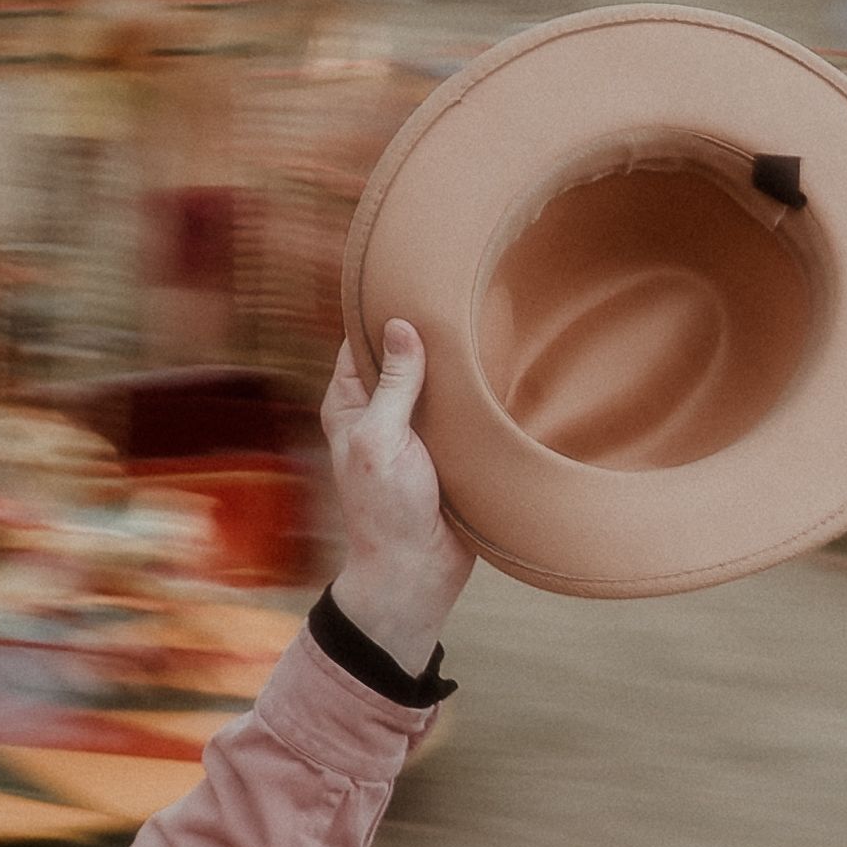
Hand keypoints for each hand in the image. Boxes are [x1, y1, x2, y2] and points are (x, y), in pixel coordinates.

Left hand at [316, 316, 471, 672]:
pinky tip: (497, 367)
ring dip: (454, 363)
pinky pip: (458, 410)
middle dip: (425, 331)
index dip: (381, 312)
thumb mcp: (383, 438)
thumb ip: (394, 384)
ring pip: (434, 381)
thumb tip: (399, 325)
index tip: (410, 277)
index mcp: (350, 404)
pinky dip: (472, 393)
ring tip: (482, 320)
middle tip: (458, 291)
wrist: (418, 570)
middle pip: (402, 356)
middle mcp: (379, 411)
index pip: (361, 342)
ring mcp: (414, 429)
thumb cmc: (387, 508)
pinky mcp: (446, 448)